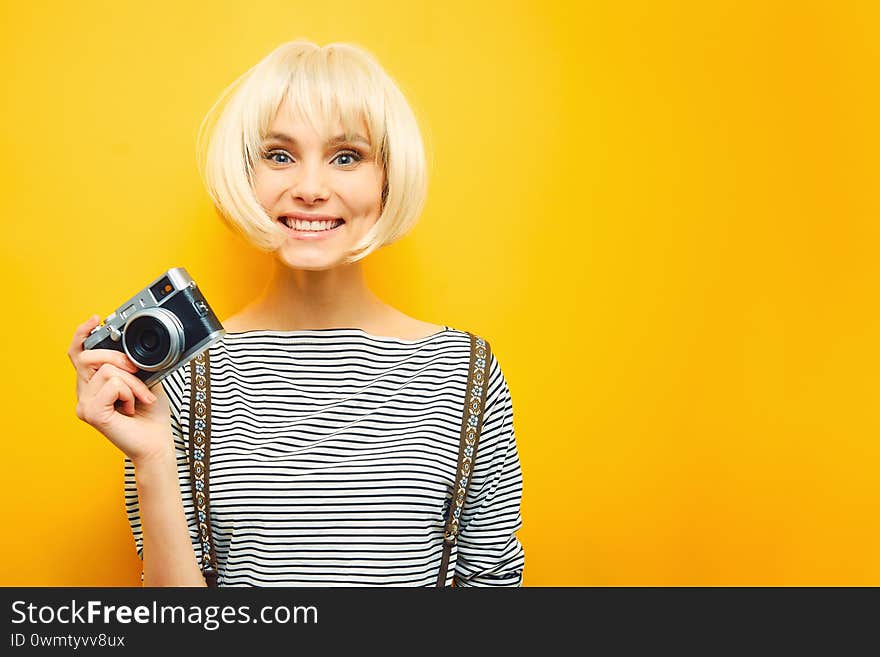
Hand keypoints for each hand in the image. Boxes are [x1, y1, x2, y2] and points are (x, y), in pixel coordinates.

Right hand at [68, 314, 174, 464]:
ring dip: (133, 382)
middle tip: (139, 372)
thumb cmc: (151, 416)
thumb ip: (132, 363)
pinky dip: (130, 392)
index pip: (78, 354)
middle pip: (90, 356)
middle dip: (119, 358)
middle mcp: (84, 393)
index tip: (95, 319)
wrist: (156, 443)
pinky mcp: (90, 412)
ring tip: (139, 399)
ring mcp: (84, 404)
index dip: (83, 334)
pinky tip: (132, 408)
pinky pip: (113, 385)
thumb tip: (128, 347)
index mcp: (94, 384)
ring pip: (107, 370)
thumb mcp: (145, 380)